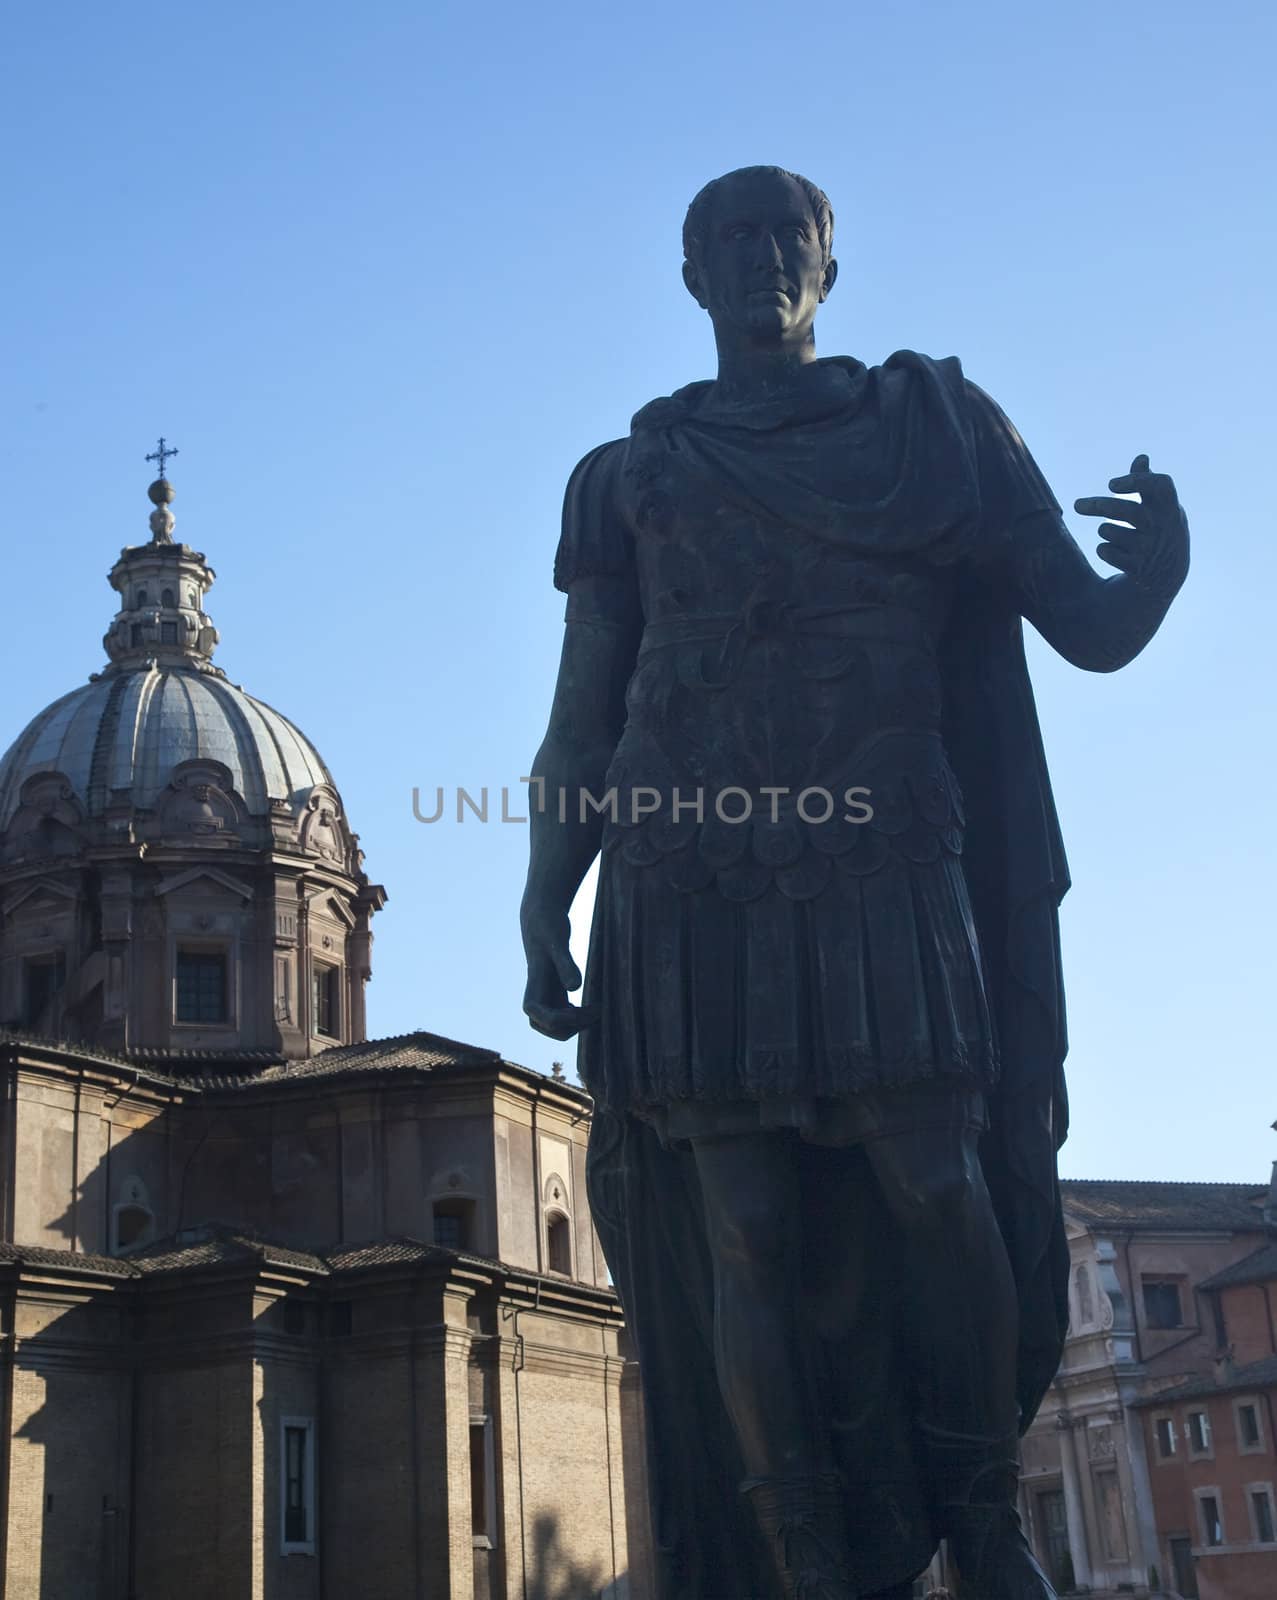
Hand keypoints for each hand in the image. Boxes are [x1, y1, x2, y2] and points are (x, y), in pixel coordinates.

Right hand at [521, 896, 596, 1040]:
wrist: (541, 914)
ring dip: (577, 1025)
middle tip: (598, 1011)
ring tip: (598, 1009)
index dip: (566, 1020)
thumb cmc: (548, 925)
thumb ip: (565, 964)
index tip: (589, 1008)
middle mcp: (536, 996)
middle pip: (549, 1029)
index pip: (543, 1019)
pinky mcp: (556, 991)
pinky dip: (579, 1017)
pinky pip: (565, 1015)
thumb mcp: (558, 941)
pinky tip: (593, 1006)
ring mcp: (546, 995)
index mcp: (532, 988)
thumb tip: (574, 988)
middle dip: (573, 1027)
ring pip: (557, 1027)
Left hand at [1074, 455, 1188, 600]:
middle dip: (1099, 506)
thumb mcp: (1160, 509)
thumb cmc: (1159, 532)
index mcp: (1170, 508)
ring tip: (1110, 532)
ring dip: (1104, 530)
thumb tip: (1142, 457)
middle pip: (1127, 511)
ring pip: (1111, 532)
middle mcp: (1162, 527)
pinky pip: (1107, 552)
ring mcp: (1150, 549)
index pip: (1160, 486)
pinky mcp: (1137, 568)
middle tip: (1077, 505)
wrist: (1167, 577)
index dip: (1136, 480)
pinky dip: (1104, 549)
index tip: (1111, 484)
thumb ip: (1148, 483)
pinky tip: (1113, 551)